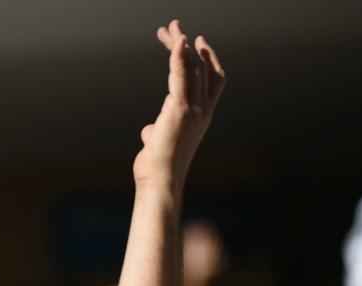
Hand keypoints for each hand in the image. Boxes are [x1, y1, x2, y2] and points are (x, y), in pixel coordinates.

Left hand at [132, 20, 224, 195]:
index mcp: (202, 117)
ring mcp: (194, 109)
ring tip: (170, 27)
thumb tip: (149, 130)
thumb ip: (157, 132)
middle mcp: (203, 110)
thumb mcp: (158, 145)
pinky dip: (178, 56)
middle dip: (187, 45)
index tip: (194, 42)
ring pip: (191, 68)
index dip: (206, 58)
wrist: (160, 183)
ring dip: (179, 45)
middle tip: (174, 27)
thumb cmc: (157, 168)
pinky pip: (180, 76)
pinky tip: (175, 41)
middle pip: (200, 68)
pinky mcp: (179, 110)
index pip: (211, 80)